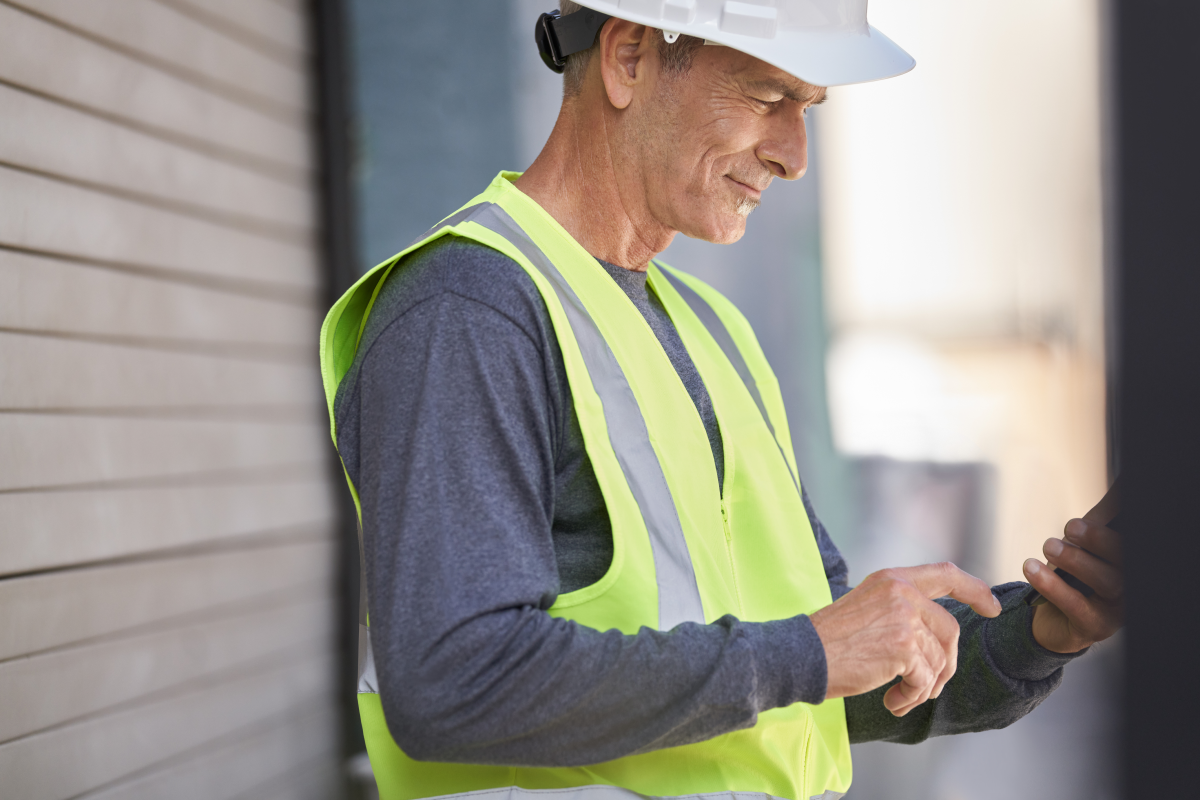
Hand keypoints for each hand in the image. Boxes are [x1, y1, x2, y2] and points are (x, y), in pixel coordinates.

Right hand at [810, 562, 1001, 716]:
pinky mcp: (903, 647)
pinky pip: (925, 679)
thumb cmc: (830, 639)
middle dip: (946, 664)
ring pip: (940, 660)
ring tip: (900, 697)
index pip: (946, 574)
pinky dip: (912, 697)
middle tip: (928, 687)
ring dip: (924, 687)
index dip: (975, 589)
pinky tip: (892, 702)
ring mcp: (905, 618)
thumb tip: (937, 636)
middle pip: (950, 630)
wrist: (802, 654)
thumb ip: (901, 609)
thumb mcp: (867, 606)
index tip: (992, 607)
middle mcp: (902, 593)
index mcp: (893, 579)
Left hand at [1025, 513, 1123, 653]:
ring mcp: (1118, 609)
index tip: (1106, 510)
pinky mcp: (1096, 626)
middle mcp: (1132, 586)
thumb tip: (1119, 482)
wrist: (1054, 619)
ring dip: (1076, 560)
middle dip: (1098, 540)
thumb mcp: (1087, 542)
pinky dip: (1053, 585)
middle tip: (1071, 526)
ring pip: (1107, 582)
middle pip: (1126, 561)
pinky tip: (1032, 567)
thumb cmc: (1075, 575)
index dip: (1121, 525)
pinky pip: (1077, 605)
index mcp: (1131, 563)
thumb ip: (1103, 516)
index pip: (1132, 541)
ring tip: (1049, 546)